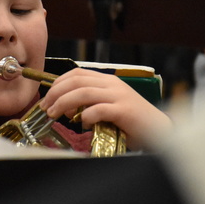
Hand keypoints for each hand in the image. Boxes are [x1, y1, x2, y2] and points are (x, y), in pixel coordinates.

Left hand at [40, 68, 171, 148]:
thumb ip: (91, 103)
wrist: (158, 130)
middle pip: (76, 81)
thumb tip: (66, 108)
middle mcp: (112, 84)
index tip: (48, 97)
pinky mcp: (124, 111)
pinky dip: (85, 117)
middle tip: (46, 107)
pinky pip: (98, 110)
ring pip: (83, 94)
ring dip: (64, 103)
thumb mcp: (109, 105)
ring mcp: (119, 96)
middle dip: (56, 93)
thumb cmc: (131, 121)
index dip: (58, 83)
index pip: (77, 73)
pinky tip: (83, 125)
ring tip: (55, 115)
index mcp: (108, 80)